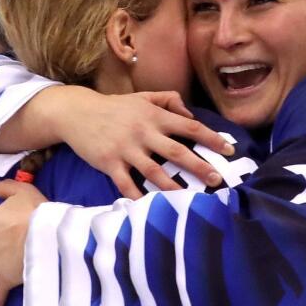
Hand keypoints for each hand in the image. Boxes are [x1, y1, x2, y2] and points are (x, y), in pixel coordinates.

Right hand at [44, 87, 236, 198]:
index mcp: (154, 116)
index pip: (189, 127)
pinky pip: (126, 184)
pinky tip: (149, 208)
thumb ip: (169, 100)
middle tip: (217, 180)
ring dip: (173, 187)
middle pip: (177, 151)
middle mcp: (143, 132)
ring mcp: (126, 149)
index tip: (229, 150)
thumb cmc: (114, 107)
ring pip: (154, 171)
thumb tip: (191, 115)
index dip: (211, 138)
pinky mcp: (109, 163)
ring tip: (190, 199)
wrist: (76, 112)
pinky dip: (137, 197)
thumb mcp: (143, 96)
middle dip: (199, 167)